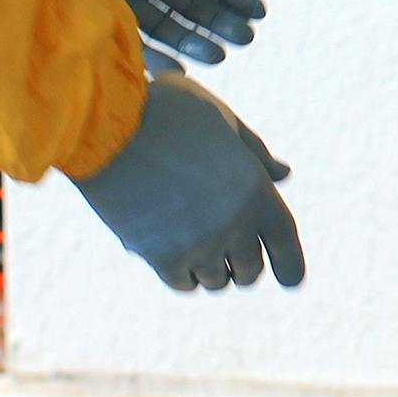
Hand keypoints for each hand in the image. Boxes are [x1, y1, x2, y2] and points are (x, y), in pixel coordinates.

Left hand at [37, 0, 266, 64]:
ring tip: (218, 57)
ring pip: (164, 22)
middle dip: (220, 21)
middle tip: (245, 40)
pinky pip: (125, 34)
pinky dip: (150, 53)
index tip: (258, 12)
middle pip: (190, 1)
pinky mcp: (88, 3)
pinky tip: (173, 68)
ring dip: (193, 40)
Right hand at [69, 63, 305, 290]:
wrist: (106, 126)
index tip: (289, 281)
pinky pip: (184, 284)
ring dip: (210, 268)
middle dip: (242, 263)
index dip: (291, 268)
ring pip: (217, 281)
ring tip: (194, 244)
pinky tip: (173, 255)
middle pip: (250, 271)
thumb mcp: (220, 118)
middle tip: (226, 248)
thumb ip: (254, 151)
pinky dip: (183, 274)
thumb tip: (284, 175)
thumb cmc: (166, 112)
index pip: (287, 246)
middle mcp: (235, 223)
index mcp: (257, 189)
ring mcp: (199, 244)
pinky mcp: (162, 257)